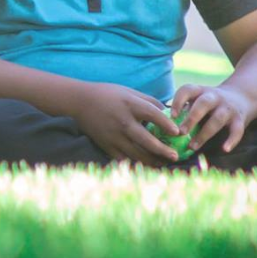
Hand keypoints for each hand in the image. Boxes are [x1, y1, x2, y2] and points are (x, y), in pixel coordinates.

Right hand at [64, 82, 182, 164]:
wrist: (78, 101)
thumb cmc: (107, 94)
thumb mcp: (129, 91)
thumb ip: (148, 101)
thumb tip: (168, 111)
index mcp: (130, 105)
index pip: (153, 115)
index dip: (167, 124)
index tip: (178, 132)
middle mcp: (122, 121)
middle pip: (146, 140)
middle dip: (163, 150)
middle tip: (175, 156)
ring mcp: (113, 135)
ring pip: (136, 153)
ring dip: (152, 160)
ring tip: (164, 163)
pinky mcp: (106, 145)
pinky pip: (123, 158)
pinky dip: (135, 164)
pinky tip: (145, 166)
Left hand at [169, 82, 256, 156]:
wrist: (242, 96)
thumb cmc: (210, 103)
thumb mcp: (198, 99)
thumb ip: (184, 109)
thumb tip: (161, 126)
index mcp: (200, 91)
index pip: (187, 90)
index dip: (179, 101)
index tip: (172, 116)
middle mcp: (214, 97)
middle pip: (203, 104)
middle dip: (191, 118)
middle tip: (180, 132)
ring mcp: (228, 108)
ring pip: (217, 119)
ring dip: (204, 134)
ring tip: (192, 147)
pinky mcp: (240, 119)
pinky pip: (237, 130)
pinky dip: (232, 140)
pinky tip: (224, 149)